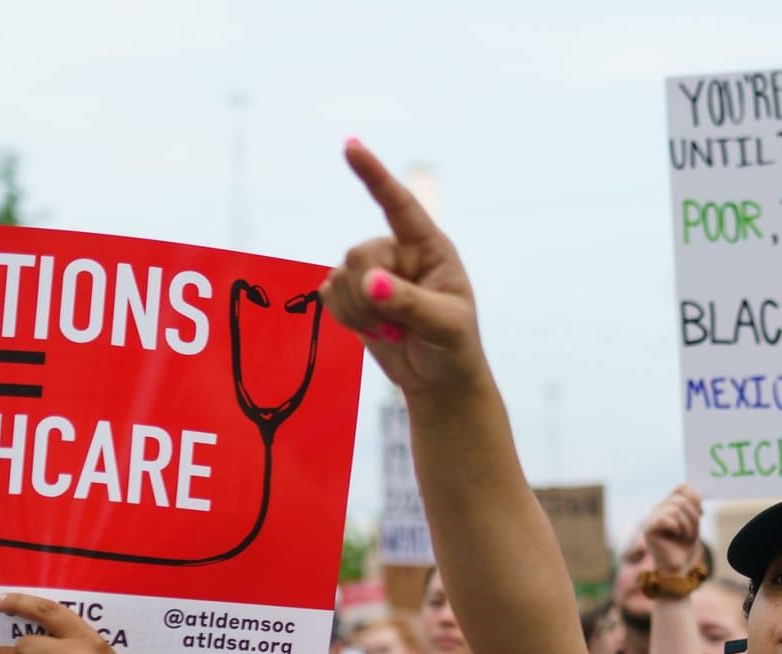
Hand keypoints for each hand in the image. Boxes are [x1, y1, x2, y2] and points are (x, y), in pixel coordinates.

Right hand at [320, 141, 486, 402]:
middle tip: (397, 325)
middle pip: (359, 254)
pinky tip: (373, 330)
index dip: (374, 174)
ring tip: (392, 330)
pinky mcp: (352, 293)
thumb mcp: (444, 326)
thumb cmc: (454, 348)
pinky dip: (345, 318)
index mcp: (430, 247)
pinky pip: (328, 294)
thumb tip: (371, 283)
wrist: (439, 380)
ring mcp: (373, 271)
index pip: (400, 205)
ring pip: (339, 276)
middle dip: (369, 295)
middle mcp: (398, 252)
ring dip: (359, 312)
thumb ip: (409, 303)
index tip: (351, 145)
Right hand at [642, 484, 704, 576]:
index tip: (701, 513)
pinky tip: (675, 536)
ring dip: (687, 526)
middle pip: (681, 500)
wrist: (678, 566)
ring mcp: (651, 517)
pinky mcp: (648, 528)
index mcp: (668, 504)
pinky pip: (667, 518)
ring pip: (676, 509)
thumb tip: (694, 493)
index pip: (682, 487)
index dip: (695, 497)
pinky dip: (677, 528)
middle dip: (693, 517)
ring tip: (685, 536)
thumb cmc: (684, 545)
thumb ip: (692, 505)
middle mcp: (657, 508)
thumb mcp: (693, 521)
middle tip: (692, 532)